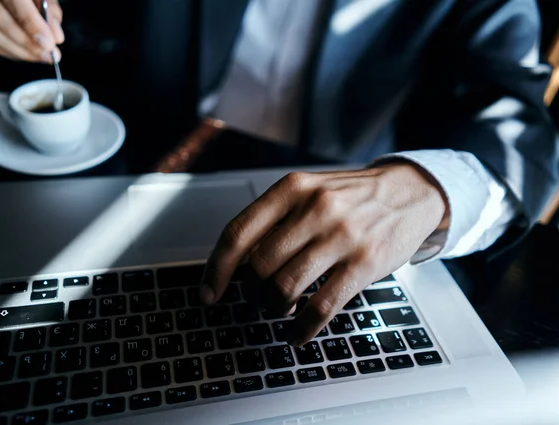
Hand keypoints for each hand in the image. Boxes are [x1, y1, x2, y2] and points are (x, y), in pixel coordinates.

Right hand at [0, 0, 63, 62]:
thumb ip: (48, 10)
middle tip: (49, 55)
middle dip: (26, 42)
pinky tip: (25, 54)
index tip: (49, 43)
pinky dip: (7, 50)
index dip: (31, 24)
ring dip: (18, 50)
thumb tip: (55, 37)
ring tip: (41, 57)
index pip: (12, 0)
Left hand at [201, 163, 447, 344]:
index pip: (238, 233)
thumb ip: (275, 218)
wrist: (409, 192)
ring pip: (285, 288)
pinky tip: (297, 333)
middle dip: (251, 293)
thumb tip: (236, 263)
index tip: (209, 293)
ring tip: (278, 310)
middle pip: (259, 267)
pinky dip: (302, 328)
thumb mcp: (309, 190)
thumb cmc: (351, 196)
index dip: (217, 269)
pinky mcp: (364, 263)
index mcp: (291, 189)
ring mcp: (341, 236)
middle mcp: (314, 209)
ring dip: (274, 308)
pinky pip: (321, 306)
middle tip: (256, 298)